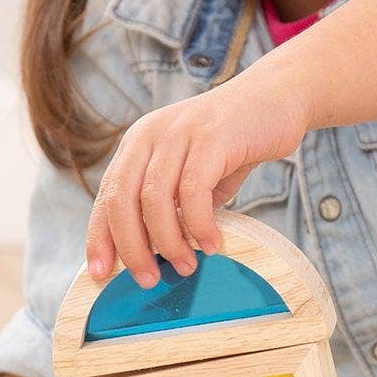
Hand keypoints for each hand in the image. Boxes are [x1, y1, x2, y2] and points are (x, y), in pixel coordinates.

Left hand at [87, 71, 311, 284]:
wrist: (276, 97)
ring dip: (168, 242)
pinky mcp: (212, 138)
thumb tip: (157, 254)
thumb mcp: (192, 171)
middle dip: (132, 248)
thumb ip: (172, 204)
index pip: (107, 196)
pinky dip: (199, 225)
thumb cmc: (233, 143)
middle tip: (148, 279)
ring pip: (155, 199)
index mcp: (138, 143)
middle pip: (123, 200)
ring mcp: (180, 134)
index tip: (101, 274)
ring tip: (186, 265)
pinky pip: (194, 191)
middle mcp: (151, 135)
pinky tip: (212, 243)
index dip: (100, 238)